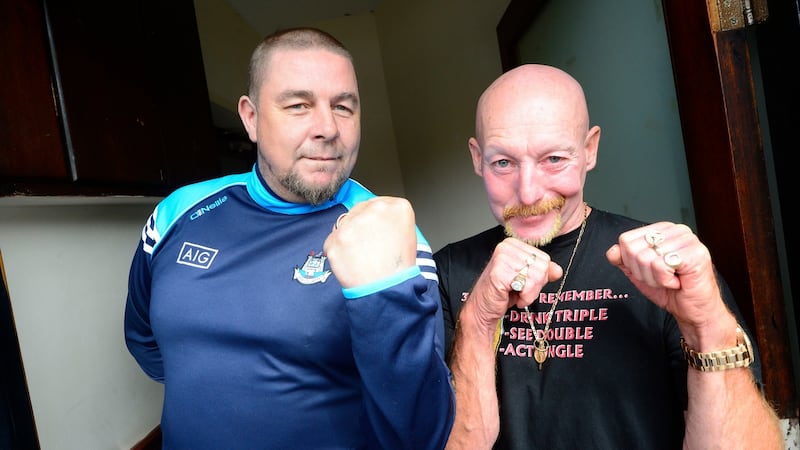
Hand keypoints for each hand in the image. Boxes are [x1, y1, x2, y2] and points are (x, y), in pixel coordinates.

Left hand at [323, 196, 416, 287]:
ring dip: (350, 237)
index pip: (379, 203)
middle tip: (369, 245)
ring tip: (362, 255)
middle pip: (359, 210)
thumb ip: (392, 219)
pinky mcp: (335, 239)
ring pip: (344, 224)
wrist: (387, 290)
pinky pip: (332, 240)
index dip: (376, 219)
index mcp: (397, 207)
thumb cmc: (399, 269)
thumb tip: (378, 219)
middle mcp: (374, 211)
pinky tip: (351, 261)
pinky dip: (338, 251)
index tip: (376, 229)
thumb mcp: (409, 234)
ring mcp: (352, 224)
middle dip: (361, 226)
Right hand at [467, 238, 561, 329]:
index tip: (523, 282)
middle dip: (535, 285)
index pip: (544, 259)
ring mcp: (502, 258)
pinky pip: (527, 286)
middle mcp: (506, 247)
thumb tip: (557, 270)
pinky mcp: (499, 272)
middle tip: (518, 289)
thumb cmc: (502, 293)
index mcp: (513, 244)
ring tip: (514, 293)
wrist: (483, 308)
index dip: (539, 276)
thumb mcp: (526, 279)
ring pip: (537, 277)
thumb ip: (542, 272)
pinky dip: (524, 298)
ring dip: (529, 293)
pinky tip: (510, 296)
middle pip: (543, 267)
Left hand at [605, 222, 731, 334]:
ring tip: (672, 280)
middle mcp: (676, 230)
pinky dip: (665, 280)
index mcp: (662, 230)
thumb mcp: (640, 274)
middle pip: (633, 249)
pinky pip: (660, 266)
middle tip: (662, 278)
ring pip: (646, 258)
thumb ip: (623, 260)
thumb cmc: (671, 291)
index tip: (651, 271)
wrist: (694, 311)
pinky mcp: (696, 254)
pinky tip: (678, 281)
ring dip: (655, 278)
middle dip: (643, 272)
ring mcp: (688, 240)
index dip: (631, 263)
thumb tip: (612, 251)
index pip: (626, 240)